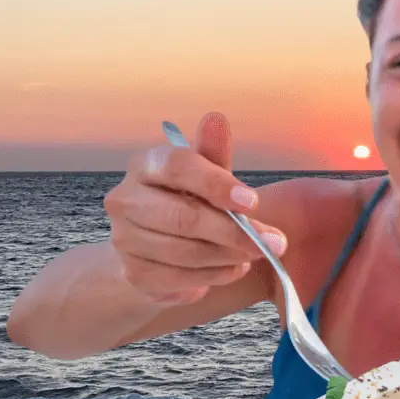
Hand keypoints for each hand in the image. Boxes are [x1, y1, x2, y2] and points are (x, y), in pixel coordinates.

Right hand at [104, 112, 287, 304]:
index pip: (179, 167)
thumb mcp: (206, 175)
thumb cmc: (187, 201)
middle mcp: (126, 199)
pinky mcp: (134, 273)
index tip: (253, 201)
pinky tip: (235, 268)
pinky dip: (217, 276)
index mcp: (146, 165)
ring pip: (188, 252)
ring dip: (231, 256)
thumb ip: (214, 153)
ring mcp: (125, 239)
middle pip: (185, 217)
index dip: (217, 184)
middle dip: (236, 233)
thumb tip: (216, 119)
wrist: (153, 247)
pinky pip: (184, 278)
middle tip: (274, 242)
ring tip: (257, 254)